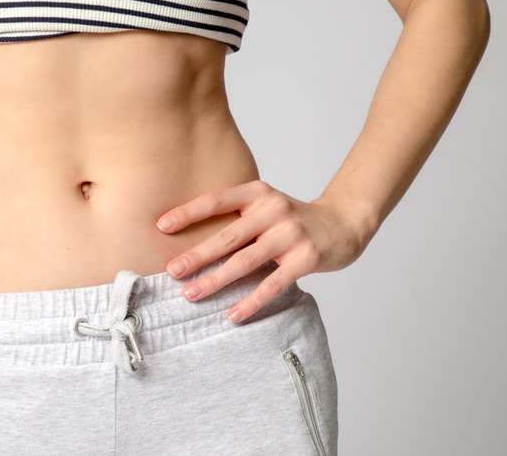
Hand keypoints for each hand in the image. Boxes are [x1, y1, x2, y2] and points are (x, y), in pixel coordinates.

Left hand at [156, 181, 374, 322]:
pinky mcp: (306, 258)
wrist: (345, 223)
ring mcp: (291, 234)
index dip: (188, 213)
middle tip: (171, 271)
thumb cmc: (292, 219)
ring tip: (191, 295)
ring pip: (246, 261)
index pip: (216, 200)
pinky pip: (273, 283)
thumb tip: (188, 239)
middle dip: (197, 255)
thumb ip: (236, 217)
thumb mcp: (264, 205)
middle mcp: (273, 209)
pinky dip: (251, 301)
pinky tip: (233, 314)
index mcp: (257, 193)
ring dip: (216, 280)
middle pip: (227, 236)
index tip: (161, 227)